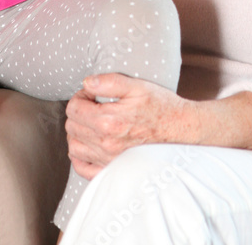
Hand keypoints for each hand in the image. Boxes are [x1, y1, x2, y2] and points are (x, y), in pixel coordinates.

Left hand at [65, 73, 189, 179]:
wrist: (179, 128)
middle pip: (72, 126)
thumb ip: (109, 82)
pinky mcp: (112, 169)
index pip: (74, 108)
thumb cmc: (160, 105)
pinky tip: (89, 143)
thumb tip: (87, 82)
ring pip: (74, 147)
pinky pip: (83, 168)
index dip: (80, 96)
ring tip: (91, 122)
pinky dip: (80, 156)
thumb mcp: (137, 86)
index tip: (92, 93)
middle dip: (78, 111)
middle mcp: (106, 143)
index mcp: (109, 120)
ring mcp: (108, 159)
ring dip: (77, 132)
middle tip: (94, 104)